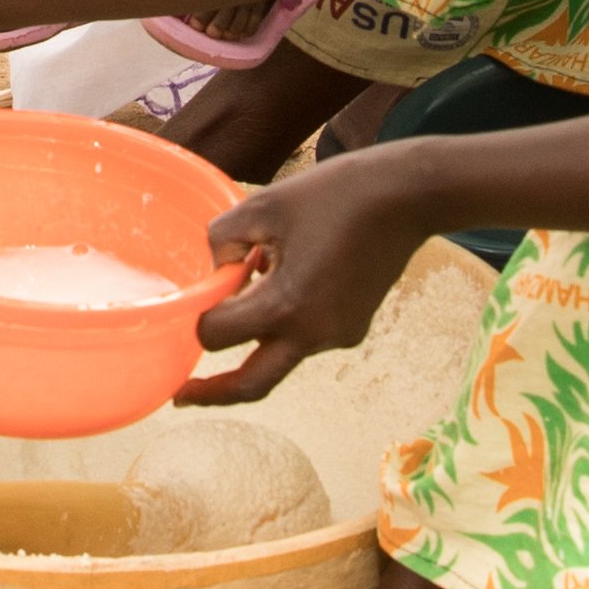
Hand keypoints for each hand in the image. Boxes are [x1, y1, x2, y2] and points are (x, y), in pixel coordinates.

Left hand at [176, 151, 422, 405]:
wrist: (406, 197)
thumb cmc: (334, 194)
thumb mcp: (262, 205)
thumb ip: (223, 240)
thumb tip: (219, 271)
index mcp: (284, 306)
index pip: (217, 335)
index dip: (199, 314)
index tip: (202, 292)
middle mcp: (312, 334)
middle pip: (251, 385)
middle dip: (213, 393)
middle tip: (181, 395)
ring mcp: (337, 336)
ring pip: (280, 355)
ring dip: (256, 338)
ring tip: (254, 281)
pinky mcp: (354, 329)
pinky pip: (308, 337)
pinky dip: (288, 320)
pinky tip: (292, 275)